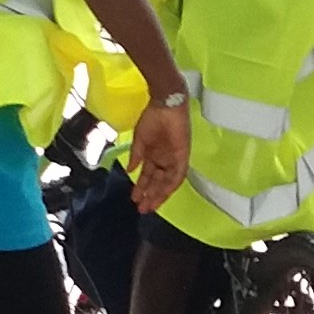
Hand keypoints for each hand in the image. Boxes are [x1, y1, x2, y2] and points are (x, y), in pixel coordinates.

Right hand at [125, 97, 193, 215]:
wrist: (164, 104)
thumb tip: (130, 171)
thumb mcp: (140, 140)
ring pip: (167, 182)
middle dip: (150, 196)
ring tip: (150, 205)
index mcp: (154, 155)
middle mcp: (164, 160)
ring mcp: (174, 159)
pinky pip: (178, 174)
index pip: (149, 177)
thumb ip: (136, 156)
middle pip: (157, 182)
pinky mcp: (183, 155)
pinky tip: (163, 193)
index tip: (134, 199)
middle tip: (141, 209)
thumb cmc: (152, 118)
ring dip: (159, 194)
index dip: (142, 188)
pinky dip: (171, 184)